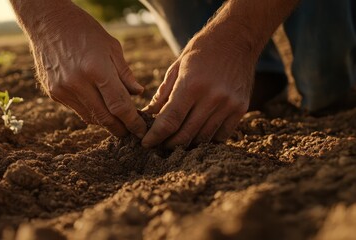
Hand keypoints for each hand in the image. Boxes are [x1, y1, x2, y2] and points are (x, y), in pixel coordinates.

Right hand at [26, 3, 145, 137]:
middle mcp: (78, 83)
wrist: (47, 22)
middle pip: (105, 118)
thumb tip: (138, 93)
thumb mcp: (112, 47)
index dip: (133, 122)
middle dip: (120, 129)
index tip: (141, 130)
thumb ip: (125, 74)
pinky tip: (97, 105)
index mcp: (97, 69)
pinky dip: (90, 111)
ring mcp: (63, 90)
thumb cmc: (84, 30)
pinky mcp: (53, 93)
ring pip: (90, 118)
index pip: (119, 105)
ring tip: (117, 120)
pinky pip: (77, 110)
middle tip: (131, 133)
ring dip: (105, 122)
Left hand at [142, 27, 256, 147]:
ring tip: (175, 143)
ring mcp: (229, 105)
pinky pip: (221, 135)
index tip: (146, 143)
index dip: (155, 136)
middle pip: (186, 135)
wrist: (238, 38)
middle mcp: (212, 97)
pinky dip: (207, 140)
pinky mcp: (241, 108)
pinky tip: (197, 137)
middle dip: (168, 144)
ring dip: (187, 145)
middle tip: (159, 146)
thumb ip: (163, 93)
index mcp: (191, 85)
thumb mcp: (178, 66)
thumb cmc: (203, 50)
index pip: (170, 121)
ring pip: (203, 138)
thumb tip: (148, 114)